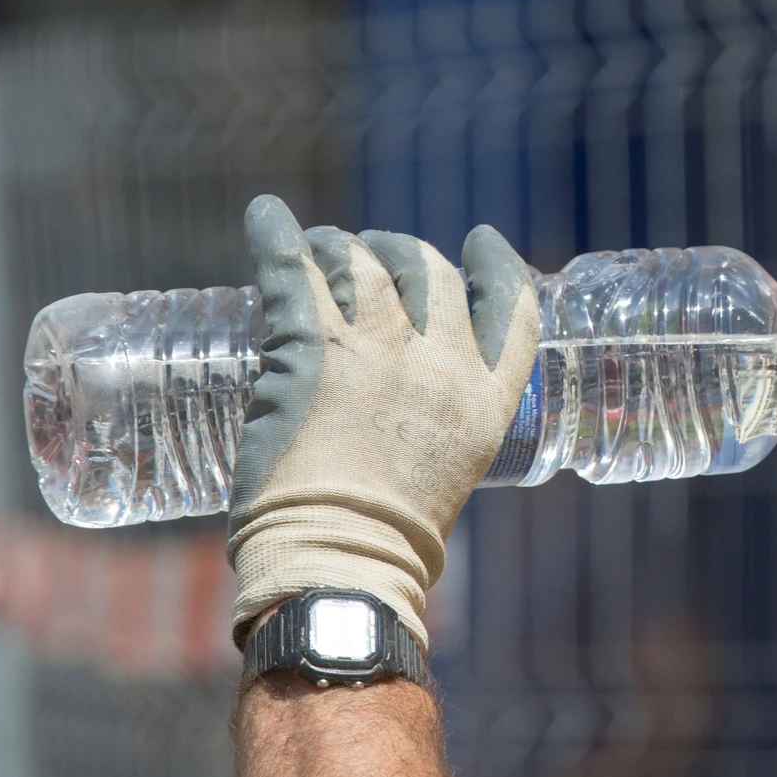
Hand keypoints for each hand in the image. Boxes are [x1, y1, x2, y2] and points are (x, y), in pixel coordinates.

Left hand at [227, 196, 539, 647]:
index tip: (480, 243)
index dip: (497, 267)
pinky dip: (275, 236)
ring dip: (340, 246)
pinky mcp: (310, 348)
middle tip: (373, 253)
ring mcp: (376, 349)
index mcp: (485, 400)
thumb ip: (441, 428)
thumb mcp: (449, 472)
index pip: (512, 309)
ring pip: (363, 262)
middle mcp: (439, 363)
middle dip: (403, 252)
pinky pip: (292, 270)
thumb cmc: (390, 541)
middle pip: (432, 273)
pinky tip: (265, 217)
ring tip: (317, 246)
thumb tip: (407, 414)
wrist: (342, 559)